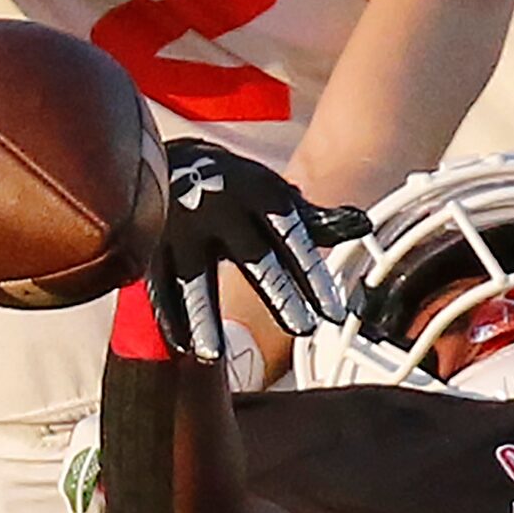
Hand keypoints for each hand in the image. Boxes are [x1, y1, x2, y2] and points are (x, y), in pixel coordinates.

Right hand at [147, 140, 365, 361]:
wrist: (176, 157)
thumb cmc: (239, 189)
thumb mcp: (275, 197)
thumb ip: (316, 219)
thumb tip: (363, 223)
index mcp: (258, 195)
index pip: (292, 238)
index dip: (314, 275)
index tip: (334, 313)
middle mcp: (220, 207)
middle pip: (252, 256)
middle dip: (279, 293)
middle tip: (305, 329)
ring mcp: (181, 225)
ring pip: (193, 276)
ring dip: (202, 315)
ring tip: (214, 355)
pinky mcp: (150, 242)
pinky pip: (157, 283)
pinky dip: (168, 315)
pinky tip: (181, 345)